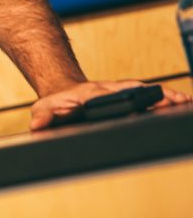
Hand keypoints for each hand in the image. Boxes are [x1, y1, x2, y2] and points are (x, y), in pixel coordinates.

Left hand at [29, 79, 191, 130]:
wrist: (61, 93)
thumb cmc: (56, 103)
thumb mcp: (45, 108)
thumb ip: (43, 117)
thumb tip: (38, 126)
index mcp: (97, 93)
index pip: (120, 93)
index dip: (138, 96)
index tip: (154, 100)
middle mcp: (112, 90)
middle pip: (142, 90)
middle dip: (163, 96)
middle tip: (183, 102)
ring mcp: (120, 93)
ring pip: (149, 92)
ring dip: (169, 97)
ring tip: (187, 103)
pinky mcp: (126, 98)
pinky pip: (149, 97)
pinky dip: (166, 99)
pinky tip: (182, 103)